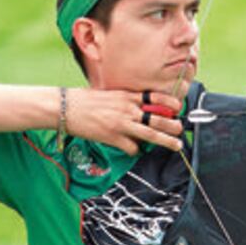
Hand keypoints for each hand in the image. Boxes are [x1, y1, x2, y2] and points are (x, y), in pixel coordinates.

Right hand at [65, 89, 183, 154]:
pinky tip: (135, 150)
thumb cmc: (84, 100)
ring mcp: (121, 124)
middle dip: (172, 124)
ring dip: (166, 140)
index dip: (169, 102)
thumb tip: (139, 108)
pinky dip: (136, 150)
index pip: (155, 97)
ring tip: (177, 145)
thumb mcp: (109, 94)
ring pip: (151, 134)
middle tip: (180, 128)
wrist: (64, 108)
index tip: (178, 107)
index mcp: (127, 95)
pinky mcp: (113, 138)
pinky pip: (132, 147)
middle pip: (158, 117)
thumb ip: (125, 100)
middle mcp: (128, 109)